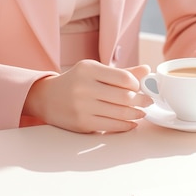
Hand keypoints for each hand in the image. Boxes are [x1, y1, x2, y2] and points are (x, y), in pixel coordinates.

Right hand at [23, 60, 152, 132]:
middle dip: (141, 100)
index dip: (137, 84)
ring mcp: (82, 106)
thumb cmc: (77, 82)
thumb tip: (147, 69)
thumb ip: (121, 72)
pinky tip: (131, 123)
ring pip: (120, 112)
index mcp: (89, 69)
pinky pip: (112, 125)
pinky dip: (126, 125)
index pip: (124, 77)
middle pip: (125, 96)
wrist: (47, 98)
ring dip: (136, 114)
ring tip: (141, 113)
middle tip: (148, 102)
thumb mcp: (95, 71)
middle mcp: (84, 86)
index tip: (139, 87)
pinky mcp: (82, 123)